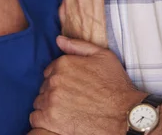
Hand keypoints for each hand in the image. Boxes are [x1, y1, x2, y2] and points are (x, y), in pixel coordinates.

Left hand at [30, 36, 144, 134]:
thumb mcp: (103, 56)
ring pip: (39, 102)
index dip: (59, 81)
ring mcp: (51, 100)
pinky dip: (43, 120)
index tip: (70, 88)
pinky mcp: (50, 119)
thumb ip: (78, 46)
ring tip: (65, 111)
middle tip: (70, 101)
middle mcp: (54, 80)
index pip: (49, 72)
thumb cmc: (116, 85)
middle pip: (44, 87)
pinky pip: (36, 118)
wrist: (125, 114)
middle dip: (54, 93)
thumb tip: (59, 40)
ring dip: (48, 106)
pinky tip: (57, 121)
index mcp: (63, 64)